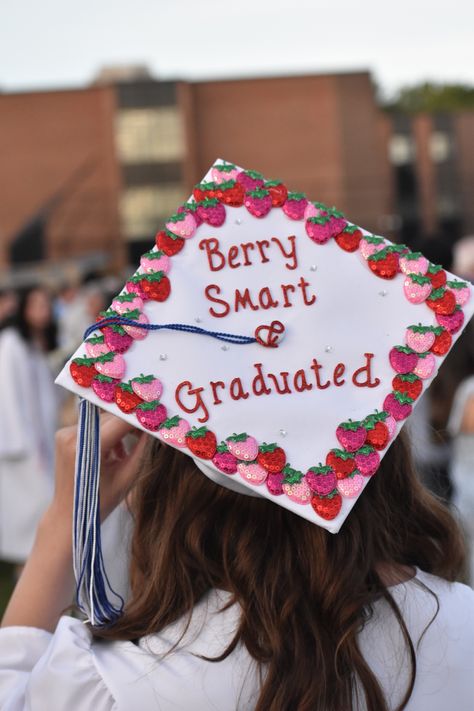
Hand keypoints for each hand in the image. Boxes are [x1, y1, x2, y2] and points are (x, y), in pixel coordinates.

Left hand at [2, 413, 148, 630]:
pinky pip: (92, 425)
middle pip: (110, 417)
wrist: (69, 514)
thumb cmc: (102, 500)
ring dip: (117, 428)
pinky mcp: (63, 434)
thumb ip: (142, 449)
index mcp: (88, 448)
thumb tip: (154, 427)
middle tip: (148, 433)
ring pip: (102, 419)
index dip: (140, 419)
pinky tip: (113, 452)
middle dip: (130, 423)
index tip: (157, 419)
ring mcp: (65, 434)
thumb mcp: (128, 476)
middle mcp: (72, 435)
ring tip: (125, 451)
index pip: (120, 421)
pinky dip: (105, 433)